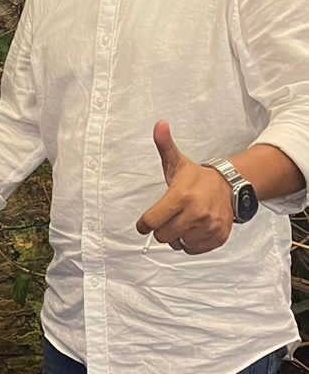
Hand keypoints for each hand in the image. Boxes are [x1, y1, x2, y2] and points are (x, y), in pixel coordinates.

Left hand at [135, 120, 233, 254]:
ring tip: (182, 222)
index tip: (144, 223)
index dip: (144, 224)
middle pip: (162, 236)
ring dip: (176, 236)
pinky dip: (189, 243)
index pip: (151, 222)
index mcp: (181, 196)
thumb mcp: (177, 161)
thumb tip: (159, 124)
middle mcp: (195, 213)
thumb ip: (164, 144)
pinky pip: (192, 249)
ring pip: (177, 244)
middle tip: (168, 218)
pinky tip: (192, 229)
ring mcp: (208, 227)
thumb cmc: (197, 178)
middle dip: (161, 229)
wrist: (229, 186)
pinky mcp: (217, 237)